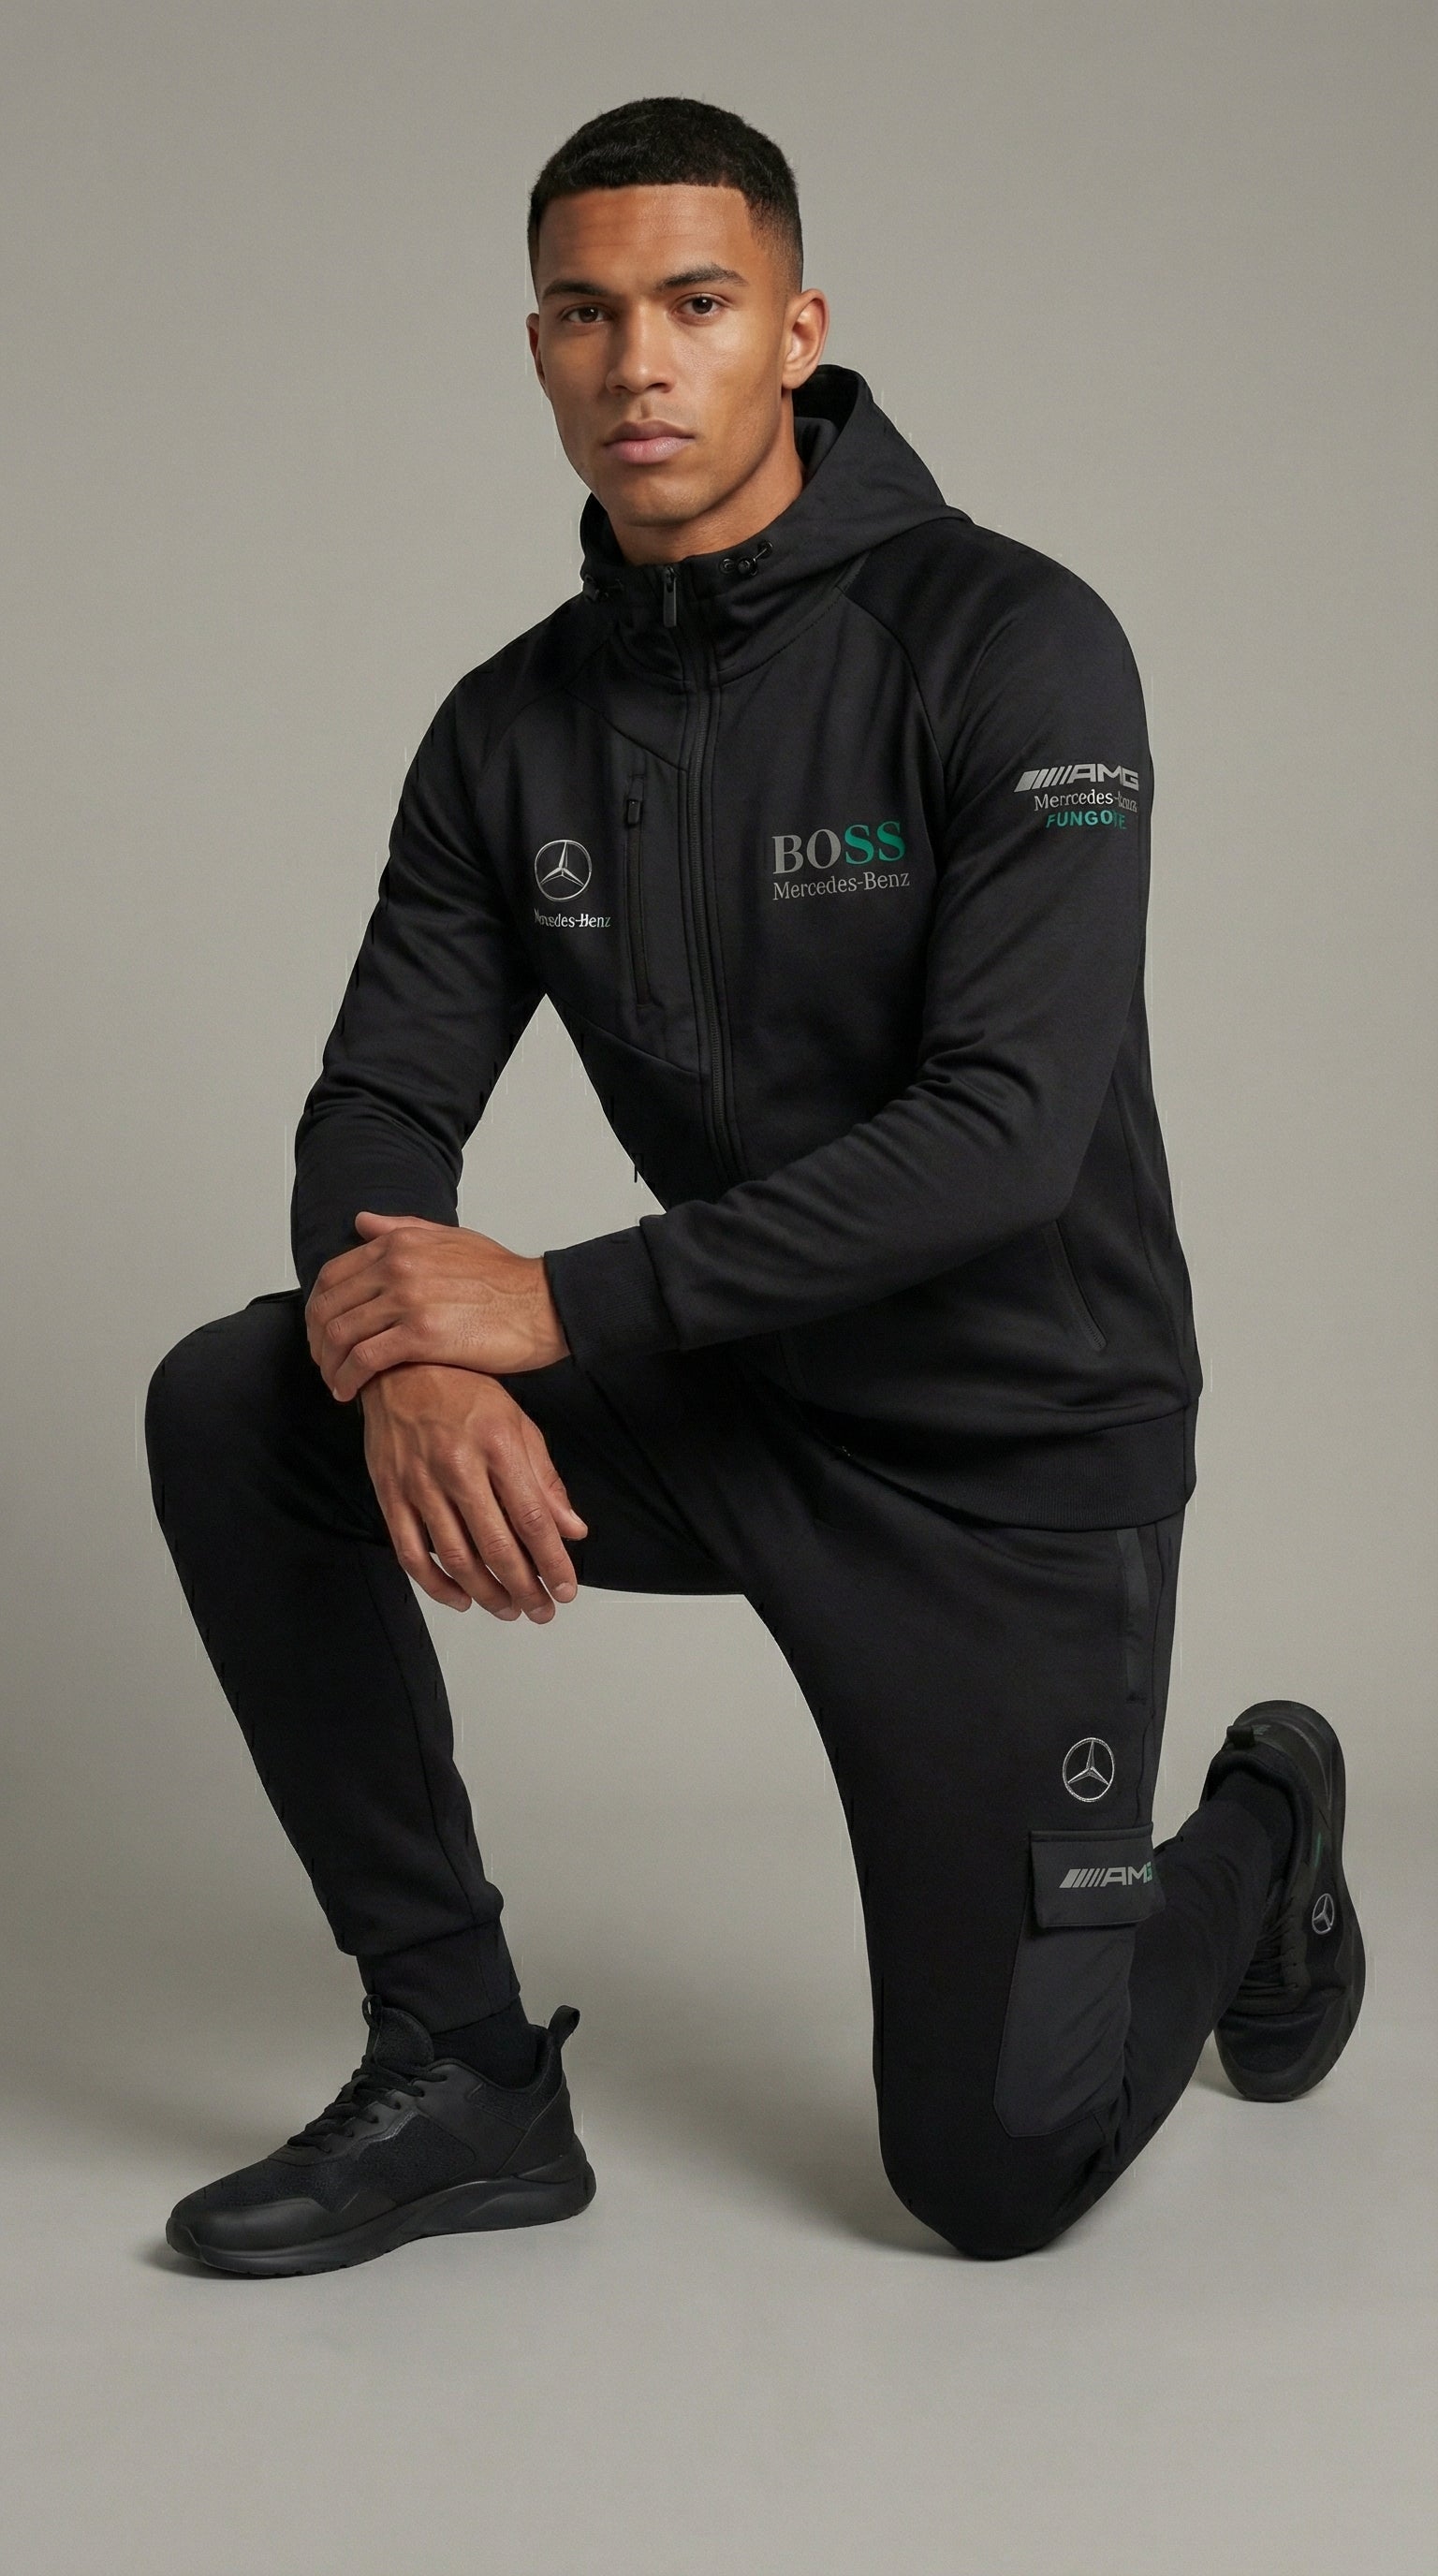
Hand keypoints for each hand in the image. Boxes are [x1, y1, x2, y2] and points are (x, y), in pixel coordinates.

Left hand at [307, 1212, 568, 1399]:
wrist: (542, 1303)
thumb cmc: (503, 1277)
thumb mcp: (450, 1239)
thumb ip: (402, 1228)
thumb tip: (361, 1222)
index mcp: (399, 1244)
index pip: (332, 1275)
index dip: (318, 1307)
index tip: (321, 1332)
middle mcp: (396, 1267)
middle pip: (328, 1307)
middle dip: (317, 1341)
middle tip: (324, 1364)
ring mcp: (407, 1300)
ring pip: (340, 1335)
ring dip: (329, 1365)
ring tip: (336, 1383)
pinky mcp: (421, 1336)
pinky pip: (364, 1359)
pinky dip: (348, 1379)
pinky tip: (349, 1393)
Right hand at [360, 1363, 586, 1620]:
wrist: (398, 1369)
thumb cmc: (463, 1392)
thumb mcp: (516, 1423)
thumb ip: (545, 1479)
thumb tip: (573, 1529)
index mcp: (498, 1446)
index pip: (533, 1519)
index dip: (553, 1562)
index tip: (567, 1588)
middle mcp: (458, 1467)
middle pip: (497, 1546)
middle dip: (525, 1588)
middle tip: (542, 1610)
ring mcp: (419, 1483)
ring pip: (456, 1557)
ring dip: (487, 1593)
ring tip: (509, 1609)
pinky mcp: (390, 1494)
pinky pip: (412, 1553)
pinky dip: (436, 1584)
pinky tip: (460, 1598)